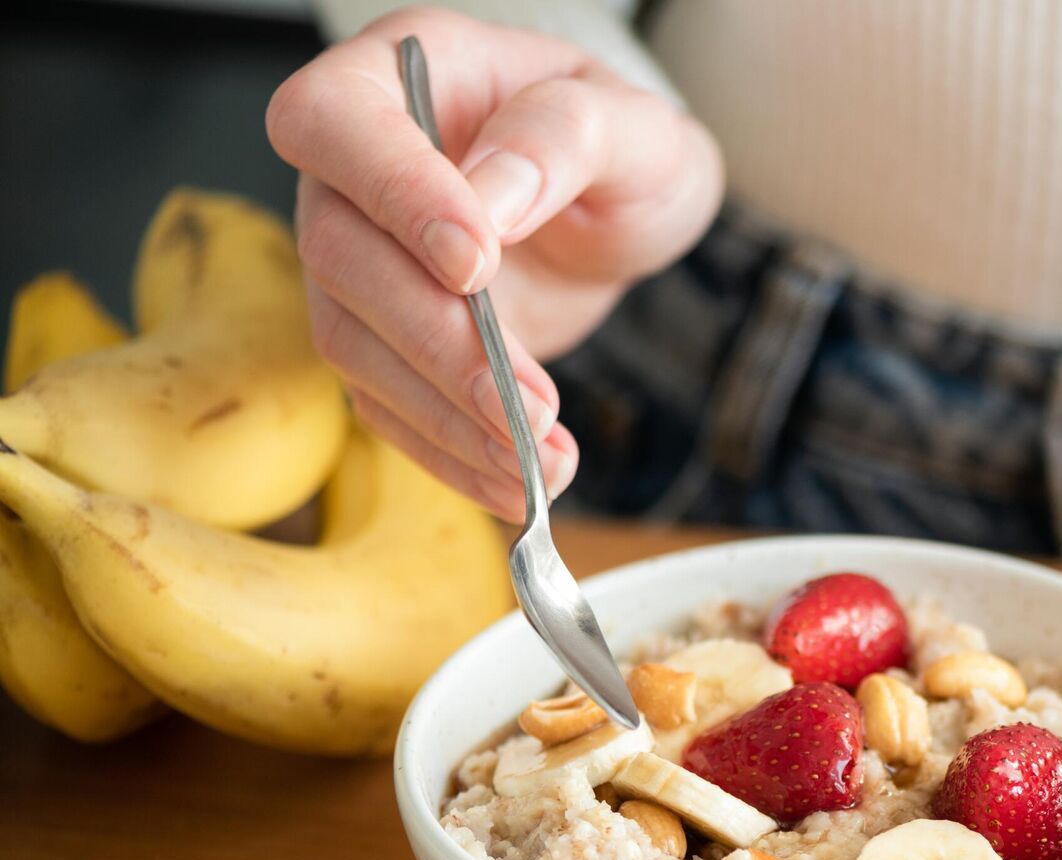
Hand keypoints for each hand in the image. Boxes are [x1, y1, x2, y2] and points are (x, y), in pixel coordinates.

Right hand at [266, 5, 723, 518]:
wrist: (623, 203)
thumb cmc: (619, 144)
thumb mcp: (627, 123)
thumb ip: (561, 138)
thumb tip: (492, 199)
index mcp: (397, 76)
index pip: (339, 125)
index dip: (394, 198)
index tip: (476, 266)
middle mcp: (354, 168)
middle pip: (342, 257)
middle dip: (436, 343)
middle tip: (527, 406)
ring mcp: (361, 259)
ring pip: (356, 346)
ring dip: (447, 418)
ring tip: (540, 461)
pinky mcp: (387, 340)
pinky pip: (389, 405)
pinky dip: (452, 454)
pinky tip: (519, 484)